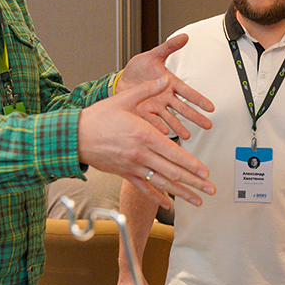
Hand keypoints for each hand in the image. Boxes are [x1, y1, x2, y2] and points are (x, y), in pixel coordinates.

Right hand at [79, 75, 214, 206]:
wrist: (74, 136)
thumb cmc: (98, 118)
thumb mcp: (123, 99)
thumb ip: (147, 90)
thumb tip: (164, 80)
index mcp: (143, 135)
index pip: (173, 153)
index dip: (191, 164)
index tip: (205, 172)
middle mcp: (140, 154)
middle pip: (172, 171)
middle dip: (194, 182)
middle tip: (210, 189)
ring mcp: (133, 167)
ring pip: (162, 183)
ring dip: (182, 192)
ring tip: (198, 199)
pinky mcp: (125, 174)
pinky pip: (144, 188)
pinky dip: (156, 197)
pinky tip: (168, 205)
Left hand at [116, 34, 213, 138]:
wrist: (122, 79)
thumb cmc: (139, 68)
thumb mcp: (153, 55)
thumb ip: (169, 47)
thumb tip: (184, 37)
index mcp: (169, 83)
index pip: (188, 92)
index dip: (199, 100)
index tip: (210, 107)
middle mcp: (165, 97)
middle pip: (183, 108)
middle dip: (195, 117)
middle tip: (207, 125)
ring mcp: (155, 106)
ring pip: (170, 118)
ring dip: (178, 126)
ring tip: (187, 135)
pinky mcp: (144, 112)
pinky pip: (153, 121)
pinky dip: (158, 127)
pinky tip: (164, 133)